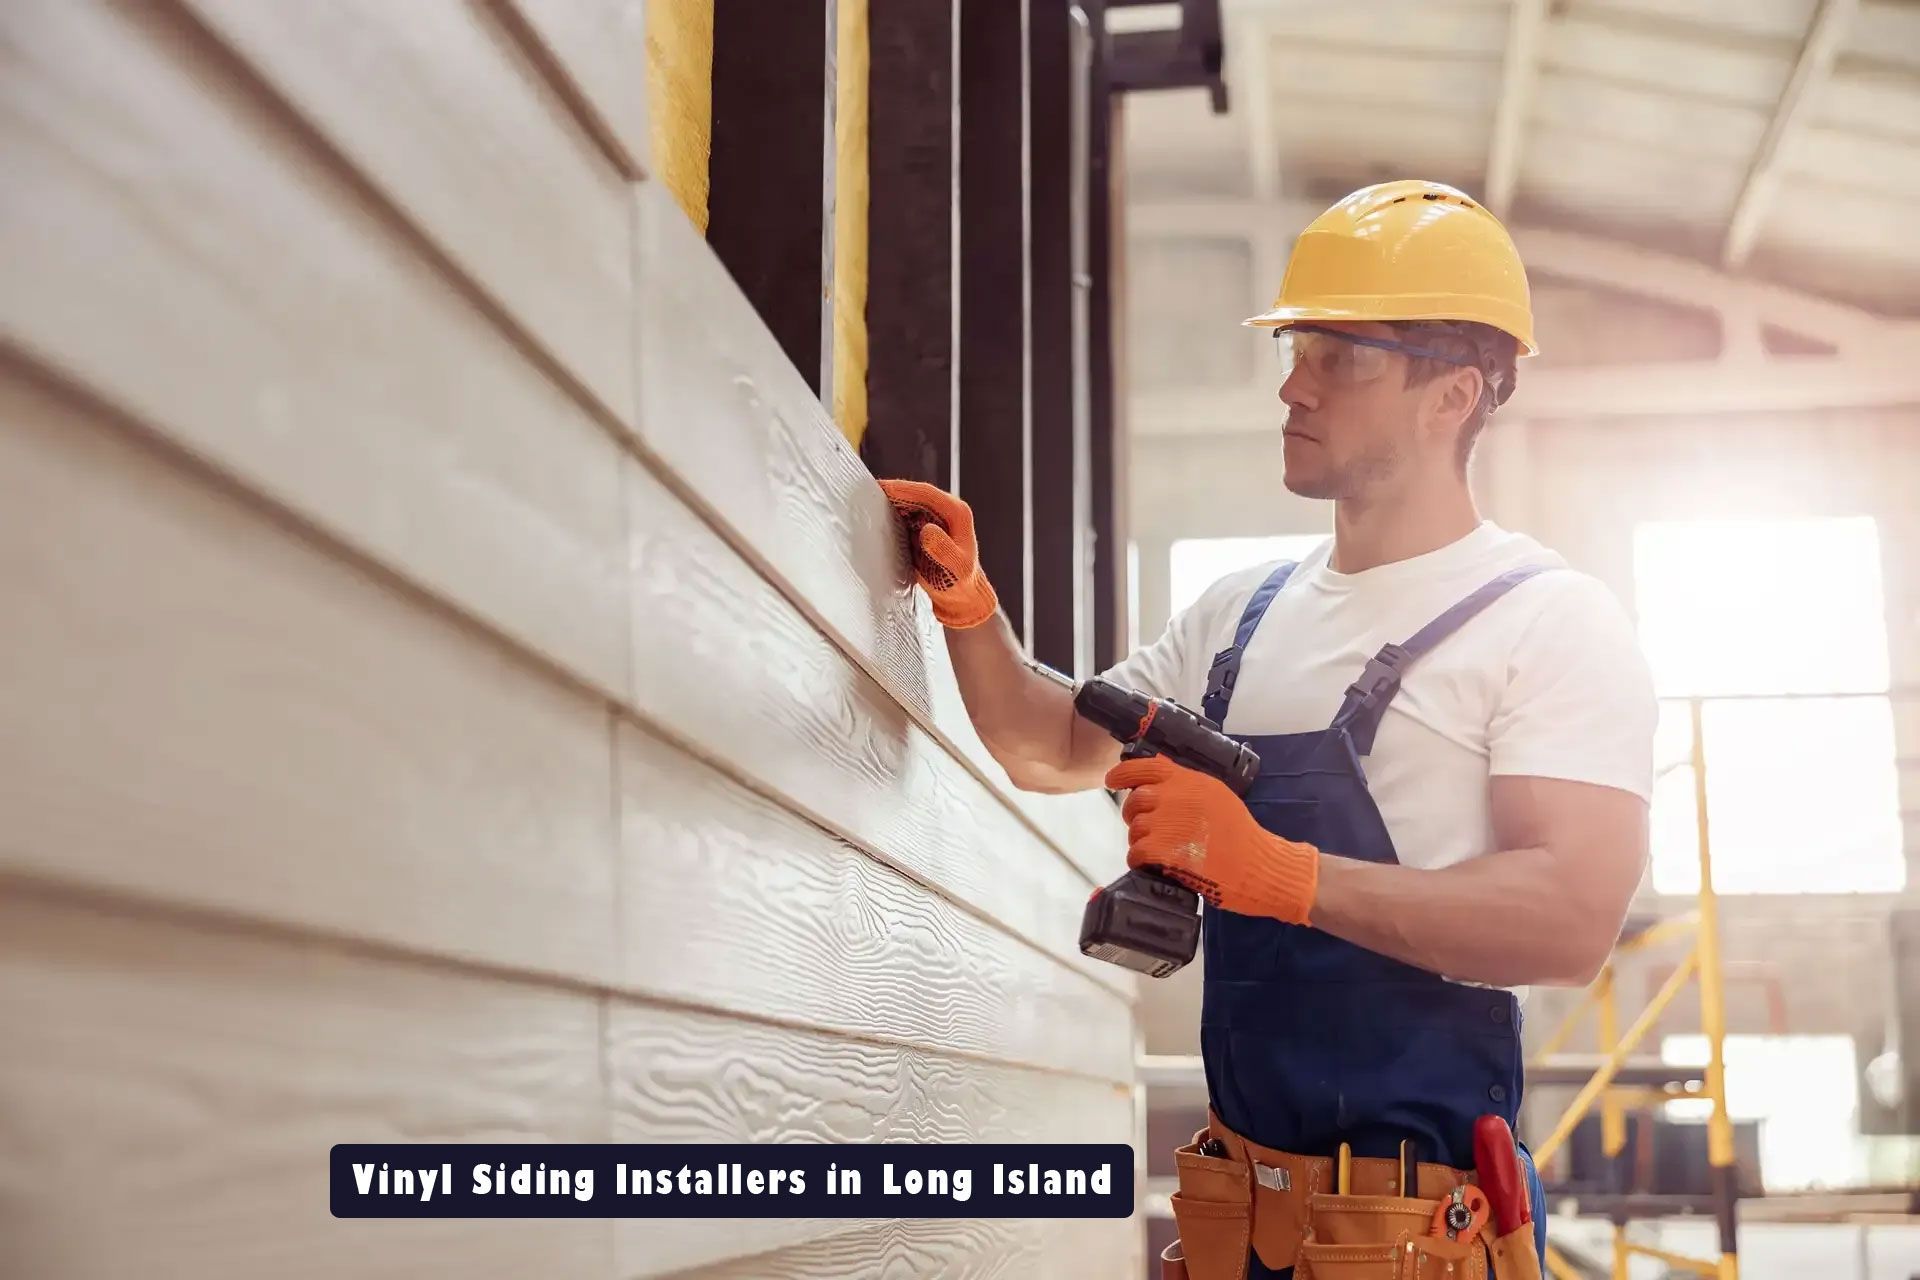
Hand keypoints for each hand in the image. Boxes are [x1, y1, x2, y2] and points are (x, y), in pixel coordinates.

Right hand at [877, 479, 999, 629]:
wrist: (961, 596)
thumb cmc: (961, 583)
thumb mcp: (955, 568)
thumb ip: (943, 549)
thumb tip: (926, 530)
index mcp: (957, 512)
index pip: (927, 494)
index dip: (903, 489)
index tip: (882, 488)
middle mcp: (945, 510)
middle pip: (914, 494)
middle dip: (891, 493)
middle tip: (865, 494)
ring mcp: (933, 517)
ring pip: (906, 503)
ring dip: (888, 504)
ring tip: (865, 506)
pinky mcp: (921, 527)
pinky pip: (903, 516)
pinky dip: (888, 516)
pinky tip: (874, 521)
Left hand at [1105, 755, 1319, 923]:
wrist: (1259, 865)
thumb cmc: (1242, 834)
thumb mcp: (1217, 796)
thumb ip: (1188, 785)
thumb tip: (1158, 775)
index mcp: (1190, 781)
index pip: (1147, 767)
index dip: (1123, 773)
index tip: (1111, 780)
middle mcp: (1176, 797)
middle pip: (1135, 800)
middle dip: (1134, 814)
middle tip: (1145, 827)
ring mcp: (1168, 824)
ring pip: (1134, 829)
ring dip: (1140, 840)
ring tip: (1157, 850)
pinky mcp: (1165, 851)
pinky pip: (1136, 852)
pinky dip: (1139, 859)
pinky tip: (1152, 863)